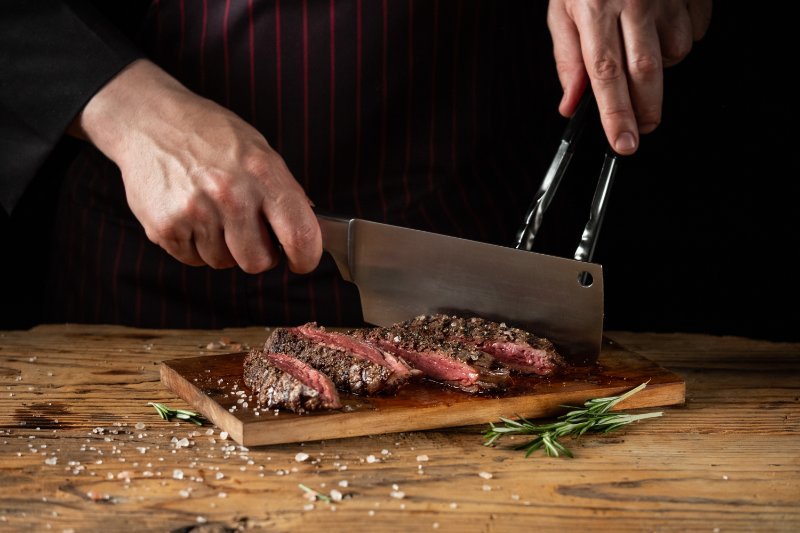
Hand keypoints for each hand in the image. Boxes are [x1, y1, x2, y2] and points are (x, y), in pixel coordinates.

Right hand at [70, 59, 320, 273]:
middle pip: (258, 262)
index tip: (302, 260)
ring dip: (223, 247)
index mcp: (262, 172)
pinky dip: (195, 245)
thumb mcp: (257, 150)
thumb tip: (306, 231)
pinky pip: (193, 260)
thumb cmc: (209, 135)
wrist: (147, 121)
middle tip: (250, 232)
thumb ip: (282, 191)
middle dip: (259, 254)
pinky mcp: (165, 228)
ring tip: (211, 211)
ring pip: (223, 262)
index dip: (307, 257)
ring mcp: (195, 213)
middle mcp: (231, 195)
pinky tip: (189, 214)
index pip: (300, 234)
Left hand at [547, 0, 711, 153]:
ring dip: (661, 69)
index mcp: (594, 10)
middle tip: (642, 129)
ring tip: (642, 51)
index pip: (605, 74)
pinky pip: (694, 32)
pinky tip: (661, 26)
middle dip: (646, 110)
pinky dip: (679, 41)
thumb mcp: (563, 10)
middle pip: (646, 73)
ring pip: (675, 55)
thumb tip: (570, 104)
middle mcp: (633, 3)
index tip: (624, 143)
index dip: (616, 114)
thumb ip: (567, 59)